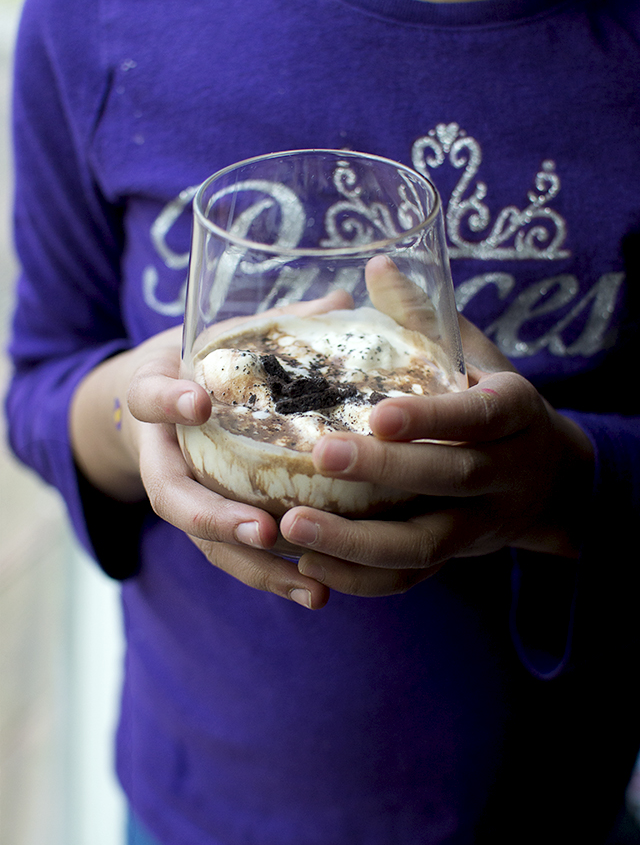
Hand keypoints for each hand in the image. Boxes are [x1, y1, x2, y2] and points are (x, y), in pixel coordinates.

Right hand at [71, 294, 354, 608]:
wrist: (157, 403)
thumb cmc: (200, 363)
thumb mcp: (224, 334)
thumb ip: (276, 323)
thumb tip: (345, 299)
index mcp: (157, 396)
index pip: (148, 396)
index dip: (167, 402)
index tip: (198, 402)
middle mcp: (163, 454)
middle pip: (173, 496)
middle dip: (215, 516)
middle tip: (260, 531)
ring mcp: (182, 495)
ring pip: (205, 542)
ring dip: (256, 567)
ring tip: (310, 588)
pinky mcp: (206, 523)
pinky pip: (231, 557)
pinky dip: (271, 577)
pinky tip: (317, 591)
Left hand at [279, 316, 593, 597]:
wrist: (547, 480)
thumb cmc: (493, 404)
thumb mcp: (474, 356)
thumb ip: (425, 319)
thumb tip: (377, 265)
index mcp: (515, 413)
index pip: (481, 415)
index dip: (433, 417)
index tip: (378, 413)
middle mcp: (506, 474)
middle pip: (449, 478)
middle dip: (384, 471)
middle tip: (320, 456)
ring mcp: (482, 525)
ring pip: (425, 545)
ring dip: (358, 542)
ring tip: (292, 526)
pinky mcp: (456, 557)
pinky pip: (410, 579)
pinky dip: (360, 577)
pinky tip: (309, 563)